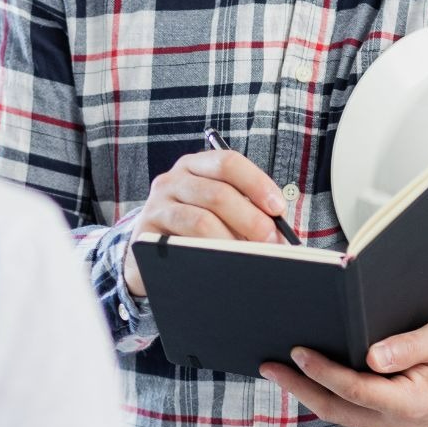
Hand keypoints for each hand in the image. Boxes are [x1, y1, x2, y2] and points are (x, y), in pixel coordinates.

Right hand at [123, 149, 287, 295]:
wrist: (151, 250)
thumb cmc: (197, 226)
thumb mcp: (220, 211)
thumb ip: (247, 212)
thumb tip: (281, 235)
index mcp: (195, 165)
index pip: (228, 162)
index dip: (256, 183)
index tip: (278, 208)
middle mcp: (173, 180)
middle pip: (218, 193)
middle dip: (251, 219)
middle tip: (270, 242)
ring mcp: (157, 205)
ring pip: (202, 221)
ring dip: (232, 242)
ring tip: (249, 258)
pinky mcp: (146, 234)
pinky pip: (182, 244)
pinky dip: (206, 255)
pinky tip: (221, 265)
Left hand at [259, 316, 427, 426]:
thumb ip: (406, 347)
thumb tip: (372, 356)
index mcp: (411, 403)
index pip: (354, 388)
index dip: (323, 370)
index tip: (298, 352)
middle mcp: (398, 422)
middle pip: (337, 407)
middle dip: (299, 387)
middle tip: (269, 366)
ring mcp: (394, 426)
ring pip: (341, 413)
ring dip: (308, 393)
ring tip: (280, 372)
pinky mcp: (391, 419)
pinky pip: (352, 411)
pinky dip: (327, 395)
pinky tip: (311, 380)